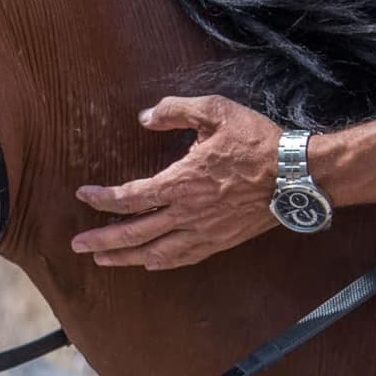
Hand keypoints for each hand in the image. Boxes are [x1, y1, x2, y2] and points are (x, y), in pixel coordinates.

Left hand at [70, 96, 282, 268]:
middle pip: (135, 234)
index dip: (103, 199)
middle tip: (76, 245)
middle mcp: (188, 214)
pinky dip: (162, 263)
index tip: (82, 196)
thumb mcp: (215, 111)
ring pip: (157, 253)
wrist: (299, 175)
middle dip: (102, 241)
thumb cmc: (257, 141)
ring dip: (126, 258)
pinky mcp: (222, 241)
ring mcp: (206, 232)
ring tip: (102, 260)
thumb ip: (175, 110)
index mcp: (181, 183)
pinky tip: (149, 264)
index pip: (131, 197)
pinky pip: (185, 258)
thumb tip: (145, 117)